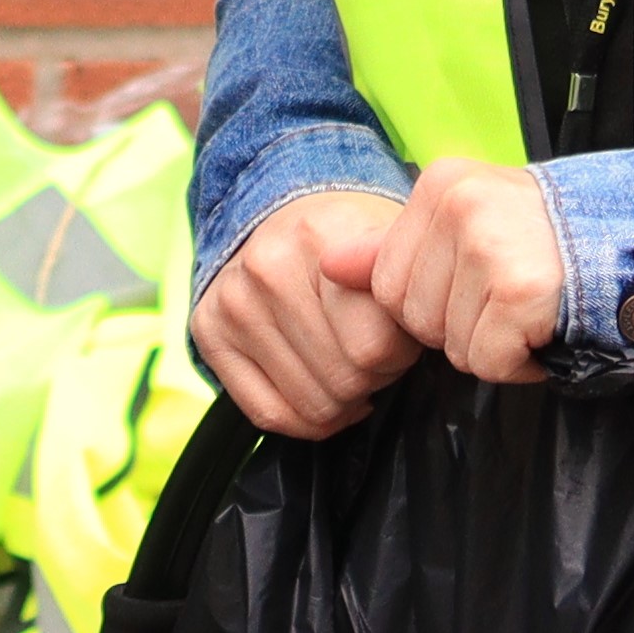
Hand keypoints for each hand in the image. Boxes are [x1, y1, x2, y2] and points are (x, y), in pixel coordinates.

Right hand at [189, 187, 423, 433]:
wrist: (288, 212)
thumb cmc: (354, 244)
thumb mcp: (392, 244)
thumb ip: (411, 279)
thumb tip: (426, 323)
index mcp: (321, 237)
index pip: (375, 346)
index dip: (402, 353)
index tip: (401, 334)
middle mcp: (265, 266)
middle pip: (344, 378)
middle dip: (375, 376)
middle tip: (375, 350)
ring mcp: (231, 301)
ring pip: (312, 403)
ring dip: (344, 397)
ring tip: (348, 362)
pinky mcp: (207, 330)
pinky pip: (268, 414)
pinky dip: (306, 419)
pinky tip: (322, 390)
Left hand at [366, 155, 571, 382]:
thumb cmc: (554, 242)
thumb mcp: (471, 226)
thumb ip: (397, 247)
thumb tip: (328, 263)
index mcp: (440, 185)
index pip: (387, 282)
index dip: (435, 303)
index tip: (482, 286)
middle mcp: (459, 206)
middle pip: (414, 317)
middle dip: (462, 327)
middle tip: (511, 301)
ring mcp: (489, 246)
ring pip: (451, 345)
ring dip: (494, 346)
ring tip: (532, 312)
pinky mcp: (520, 290)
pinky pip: (488, 361)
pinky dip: (519, 364)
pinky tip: (546, 330)